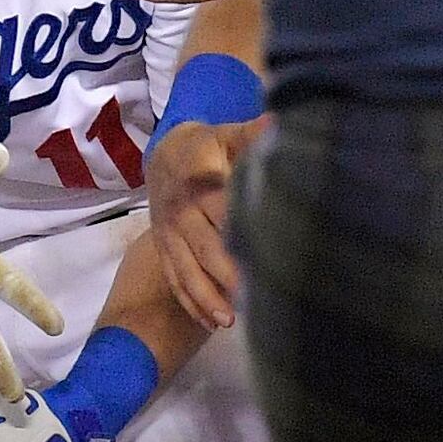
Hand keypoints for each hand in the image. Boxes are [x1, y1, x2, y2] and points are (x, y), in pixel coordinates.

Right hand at [146, 111, 248, 329]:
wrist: (162, 155)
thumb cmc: (207, 146)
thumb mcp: (227, 135)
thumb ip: (254, 133)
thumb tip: (279, 118)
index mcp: (201, 182)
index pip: (222, 210)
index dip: (240, 233)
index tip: (264, 254)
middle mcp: (182, 211)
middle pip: (205, 247)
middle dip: (226, 275)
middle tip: (253, 301)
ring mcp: (169, 234)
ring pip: (185, 269)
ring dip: (205, 297)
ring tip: (228, 322)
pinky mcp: (163, 248)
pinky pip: (173, 279)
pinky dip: (190, 302)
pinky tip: (210, 323)